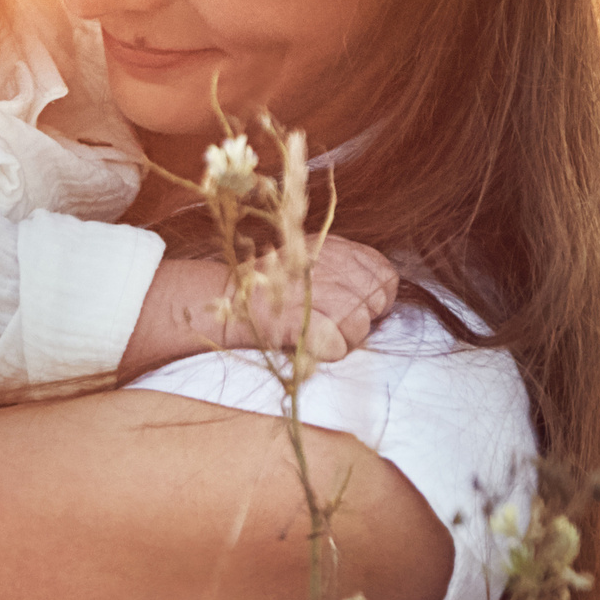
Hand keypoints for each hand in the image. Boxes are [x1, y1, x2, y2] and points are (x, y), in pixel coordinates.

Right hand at [120, 240, 401, 380]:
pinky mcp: (301, 321)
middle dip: (360, 322)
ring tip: (308, 332)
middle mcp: (330, 265)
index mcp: (334, 247)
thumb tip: (379, 296)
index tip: (355, 307)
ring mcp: (316, 292)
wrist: (214, 299)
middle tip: (326, 323)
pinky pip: (337, 348)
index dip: (376, 298)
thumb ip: (344, 271)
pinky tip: (303, 344)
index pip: (385, 276)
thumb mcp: (305, 261)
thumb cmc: (261, 287)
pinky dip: (323, 353)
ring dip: (340, 340)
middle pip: (376, 305)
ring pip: (359, 330)